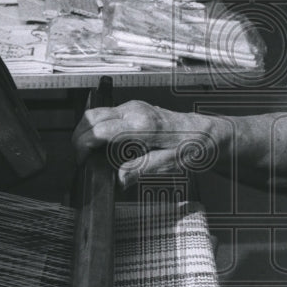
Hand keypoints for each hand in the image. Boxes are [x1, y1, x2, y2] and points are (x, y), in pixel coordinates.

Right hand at [73, 101, 224, 187]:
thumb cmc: (194, 147)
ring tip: (89, 156)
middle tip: (82, 161)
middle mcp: (136, 111)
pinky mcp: (133, 109)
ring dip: (86, 133)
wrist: (207, 132)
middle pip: (92, 117)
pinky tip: (102, 147)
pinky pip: (106, 115)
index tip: (82, 163)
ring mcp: (133, 107)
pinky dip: (96, 129)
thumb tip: (118, 179)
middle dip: (79, 139)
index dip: (84, 146)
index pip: (101, 130)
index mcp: (144, 124)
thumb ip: (142, 169)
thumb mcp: (171, 164)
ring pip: (95, 114)